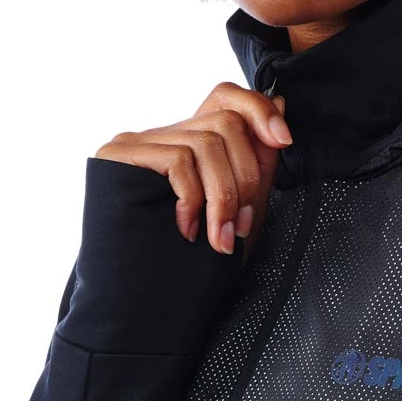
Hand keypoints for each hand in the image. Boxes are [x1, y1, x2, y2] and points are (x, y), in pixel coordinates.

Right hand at [92, 82, 292, 255]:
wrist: (144, 305)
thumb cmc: (196, 261)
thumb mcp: (242, 203)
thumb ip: (259, 156)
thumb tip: (279, 101)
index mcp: (192, 141)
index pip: (227, 95)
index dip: (260, 110)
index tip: (284, 141)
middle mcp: (163, 134)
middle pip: (226, 122)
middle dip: (245, 177)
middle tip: (240, 226)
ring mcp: (137, 142)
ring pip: (207, 142)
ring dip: (223, 196)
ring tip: (220, 238)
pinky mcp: (117, 155)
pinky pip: (177, 159)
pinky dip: (192, 198)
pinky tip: (188, 230)